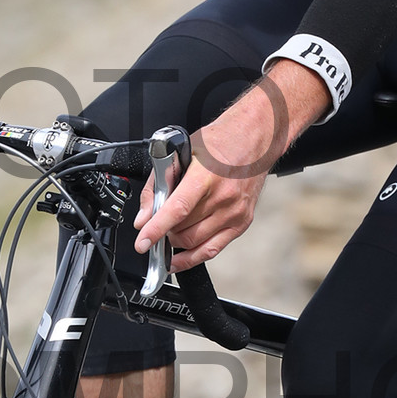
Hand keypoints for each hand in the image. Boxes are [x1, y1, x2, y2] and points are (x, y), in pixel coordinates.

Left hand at [133, 63, 331, 270]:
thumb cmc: (218, 144)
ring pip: (195, 244)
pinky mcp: (242, 222)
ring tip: (169, 233)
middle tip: (156, 226)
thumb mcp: (181, 154)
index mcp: (206, 177)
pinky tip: (179, 258)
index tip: (142, 242)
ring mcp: (235, 212)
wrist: (254, 139)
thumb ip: (158, 186)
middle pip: (184, 230)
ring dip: (176, 243)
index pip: (178, 210)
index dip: (157, 229)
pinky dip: (193, 257)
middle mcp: (224, 197)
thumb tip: (144, 218)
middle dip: (164, 233)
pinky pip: (213, 250)